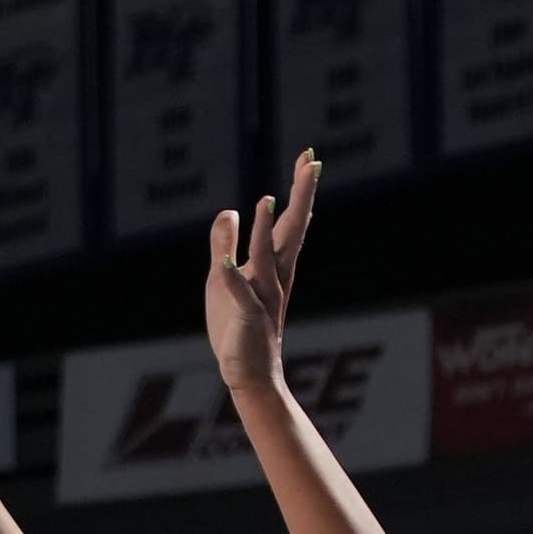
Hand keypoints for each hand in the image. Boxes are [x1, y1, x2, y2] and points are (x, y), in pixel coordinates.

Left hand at [202, 154, 317, 397]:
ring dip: (265, 230)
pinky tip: (226, 262)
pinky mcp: (247, 319)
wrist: (249, 375)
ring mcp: (263, 298)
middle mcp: (275, 278)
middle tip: (311, 164)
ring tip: (266, 200)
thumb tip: (228, 211)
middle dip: (300, 198)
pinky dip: (234, 278)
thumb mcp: (221, 278)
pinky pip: (240, 295)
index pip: (288, 222)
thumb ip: (224, 244)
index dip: (298, 191)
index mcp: (272, 266)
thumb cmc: (237, 328)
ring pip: (267, 259)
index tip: (308, 158)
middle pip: (291, 232)